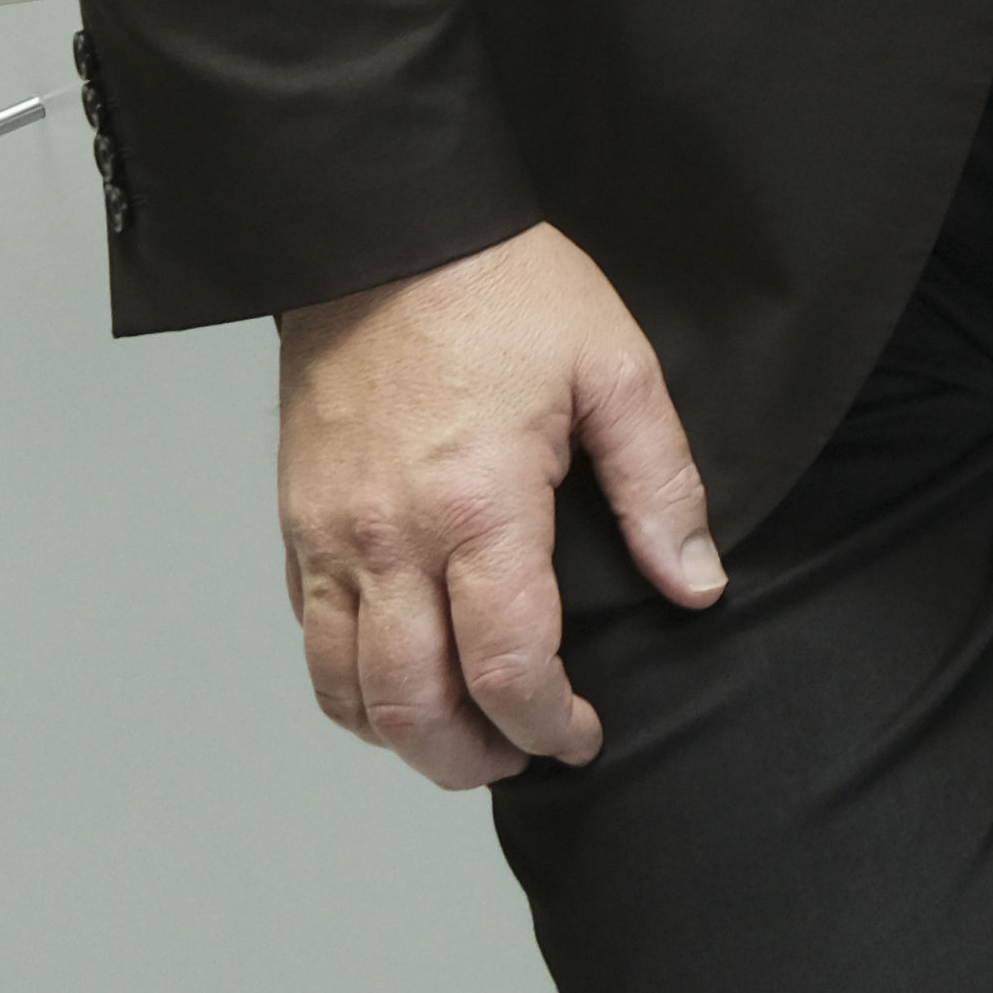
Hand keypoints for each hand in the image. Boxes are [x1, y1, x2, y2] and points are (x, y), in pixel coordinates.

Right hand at [275, 220, 722, 786]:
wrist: (384, 231)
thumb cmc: (501, 289)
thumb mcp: (615, 369)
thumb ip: (660, 486)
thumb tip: (696, 581)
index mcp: (479, 506)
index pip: (507, 667)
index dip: (548, 725)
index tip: (580, 736)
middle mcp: (390, 538)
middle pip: (413, 705)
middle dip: (472, 759)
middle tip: (520, 760)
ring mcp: (330, 535)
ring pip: (345, 689)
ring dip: (403, 738)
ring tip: (460, 741)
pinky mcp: (296, 522)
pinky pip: (309, 637)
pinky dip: (349, 686)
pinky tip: (396, 682)